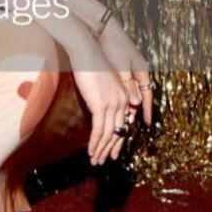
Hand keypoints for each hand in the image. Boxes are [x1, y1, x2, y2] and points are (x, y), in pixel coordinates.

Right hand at [68, 32, 139, 165]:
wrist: (86, 50)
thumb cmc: (92, 62)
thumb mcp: (104, 81)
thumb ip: (109, 96)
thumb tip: (107, 111)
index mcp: (125, 95)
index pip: (123, 124)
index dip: (117, 140)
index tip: (112, 152)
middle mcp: (123, 101)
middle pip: (118, 132)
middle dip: (110, 149)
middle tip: (103, 161)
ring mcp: (113, 104)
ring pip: (109, 134)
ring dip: (101, 150)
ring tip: (95, 161)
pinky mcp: (101, 105)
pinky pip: (99, 129)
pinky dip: (95, 143)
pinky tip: (91, 151)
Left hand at [96, 17, 153, 126]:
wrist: (104, 28)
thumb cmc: (113, 46)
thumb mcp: (122, 68)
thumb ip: (128, 85)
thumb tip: (136, 103)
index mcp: (143, 71)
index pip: (148, 95)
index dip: (147, 110)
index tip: (148, 123)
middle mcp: (139, 70)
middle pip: (140, 95)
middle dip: (136, 110)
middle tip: (131, 124)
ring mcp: (131, 67)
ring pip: (132, 90)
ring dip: (128, 103)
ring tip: (123, 117)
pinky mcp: (121, 65)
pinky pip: (125, 84)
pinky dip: (122, 94)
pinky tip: (115, 101)